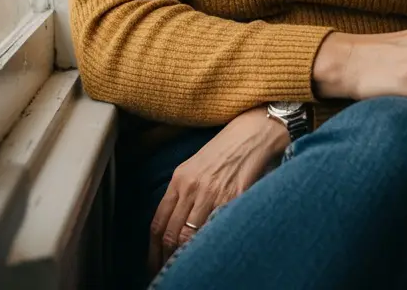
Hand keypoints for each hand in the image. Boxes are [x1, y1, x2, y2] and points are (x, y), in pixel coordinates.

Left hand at [148, 105, 289, 275]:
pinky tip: (210, 251)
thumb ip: (181, 193)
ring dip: (188, 256)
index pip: (159, 223)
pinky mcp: (235, 197)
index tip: (154, 265)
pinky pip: (218, 227)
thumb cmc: (223, 150)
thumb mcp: (194, 166)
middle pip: (173, 234)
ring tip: (189, 268)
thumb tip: (170, 227)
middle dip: (168, 259)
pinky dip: (211, 243)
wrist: (252, 133)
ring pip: (192, 236)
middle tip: (168, 273)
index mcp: (180, 179)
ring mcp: (214, 193)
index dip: (154, 250)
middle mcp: (193, 187)